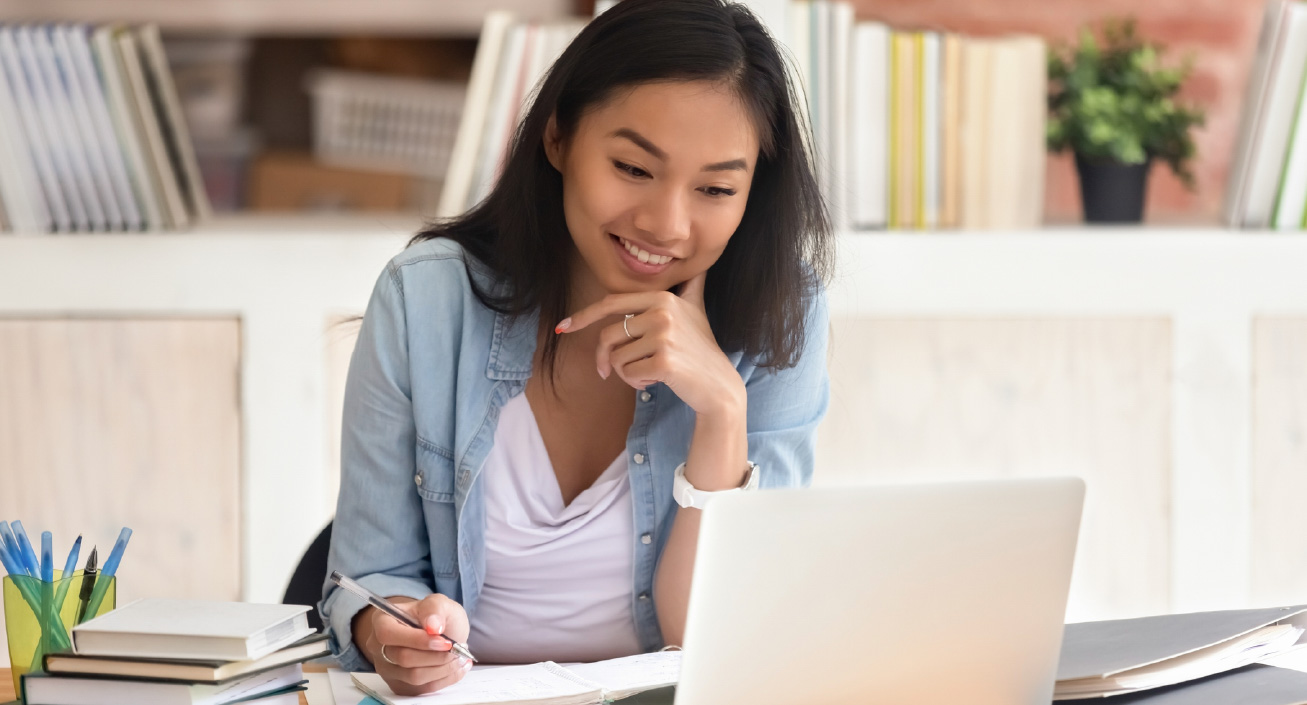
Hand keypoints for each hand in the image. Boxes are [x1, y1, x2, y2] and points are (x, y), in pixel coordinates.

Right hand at [353, 594, 471, 695]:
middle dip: (436, 656)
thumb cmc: (434, 616)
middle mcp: (379, 647)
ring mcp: (388, 669)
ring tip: (459, 656)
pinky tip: (456, 667)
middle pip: (403, 658)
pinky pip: (423, 689)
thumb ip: (435, 609)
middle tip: (456, 648)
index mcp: (382, 621)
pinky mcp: (400, 685)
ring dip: (443, 668)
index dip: (417, 640)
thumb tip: (433, 626)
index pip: (388, 634)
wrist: (438, 632)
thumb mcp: (438, 603)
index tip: (445, 641)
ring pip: (414, 677)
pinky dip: (445, 679)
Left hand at [555, 271, 743, 417]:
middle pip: (608, 335)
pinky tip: (657, 380)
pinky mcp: (664, 362)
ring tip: (649, 372)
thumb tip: (699, 264)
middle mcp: (663, 312)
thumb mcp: (696, 310)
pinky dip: (636, 382)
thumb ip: (690, 286)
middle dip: (604, 358)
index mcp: (662, 298)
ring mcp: (664, 337)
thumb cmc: (701, 348)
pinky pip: (627, 374)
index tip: (564, 327)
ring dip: (625, 373)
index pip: (611, 303)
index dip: (584, 316)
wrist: (719, 385)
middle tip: (608, 371)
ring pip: (616, 358)